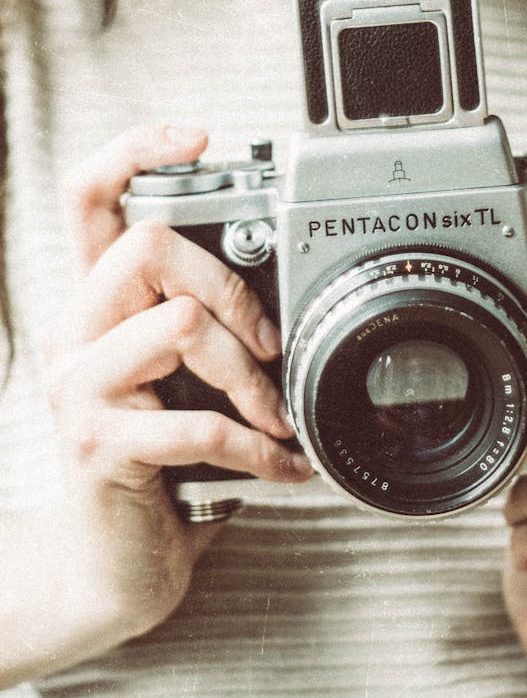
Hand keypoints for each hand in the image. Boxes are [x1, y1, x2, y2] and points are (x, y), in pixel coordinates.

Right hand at [46, 124, 311, 641]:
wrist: (115, 560)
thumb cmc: (162, 457)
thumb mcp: (182, 375)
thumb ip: (205, 323)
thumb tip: (277, 292)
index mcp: (97, 303)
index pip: (88, 195)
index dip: (135, 149)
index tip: (198, 137)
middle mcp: (74, 331)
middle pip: (147, 246)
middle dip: (233, 291)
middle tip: (270, 345)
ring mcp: (77, 387)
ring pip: (180, 324)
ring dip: (251, 377)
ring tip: (276, 417)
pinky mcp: (97, 444)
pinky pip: (200, 421)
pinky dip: (259, 448)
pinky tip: (281, 467)